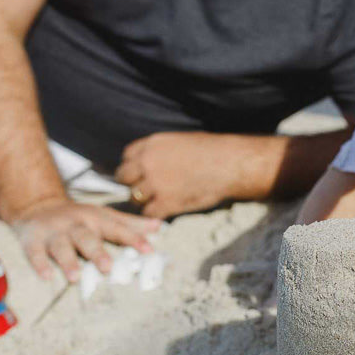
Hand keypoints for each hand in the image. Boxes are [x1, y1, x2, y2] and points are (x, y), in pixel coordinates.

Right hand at [11, 197, 160, 282]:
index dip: (133, 239)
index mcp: (96, 219)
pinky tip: (46, 277)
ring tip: (75, 277)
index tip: (149, 251)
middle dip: (97, 252)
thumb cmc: (79, 218)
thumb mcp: (103, 216)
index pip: (116, 229)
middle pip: (86, 237)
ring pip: (61, 246)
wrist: (38, 206)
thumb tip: (159, 227)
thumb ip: (129, 224)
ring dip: (68, 261)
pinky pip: (34, 252)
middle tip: (108, 268)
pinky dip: (40, 264)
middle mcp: (75, 224)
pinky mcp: (32, 240)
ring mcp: (53, 232)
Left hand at [114, 131, 272, 218]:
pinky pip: (149, 212)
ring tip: (158, 200)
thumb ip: (162, 150)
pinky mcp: (166, 202)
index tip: (140, 173)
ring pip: (134, 197)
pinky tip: (166, 210)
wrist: (230, 164)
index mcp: (152, 144)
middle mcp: (148, 162)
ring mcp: (155, 183)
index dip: (133, 166)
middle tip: (145, 189)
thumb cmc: (213, 150)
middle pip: (124, 177)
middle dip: (133, 183)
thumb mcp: (182, 141)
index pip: (127, 156)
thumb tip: (156, 161)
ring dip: (144, 200)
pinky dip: (156, 213)